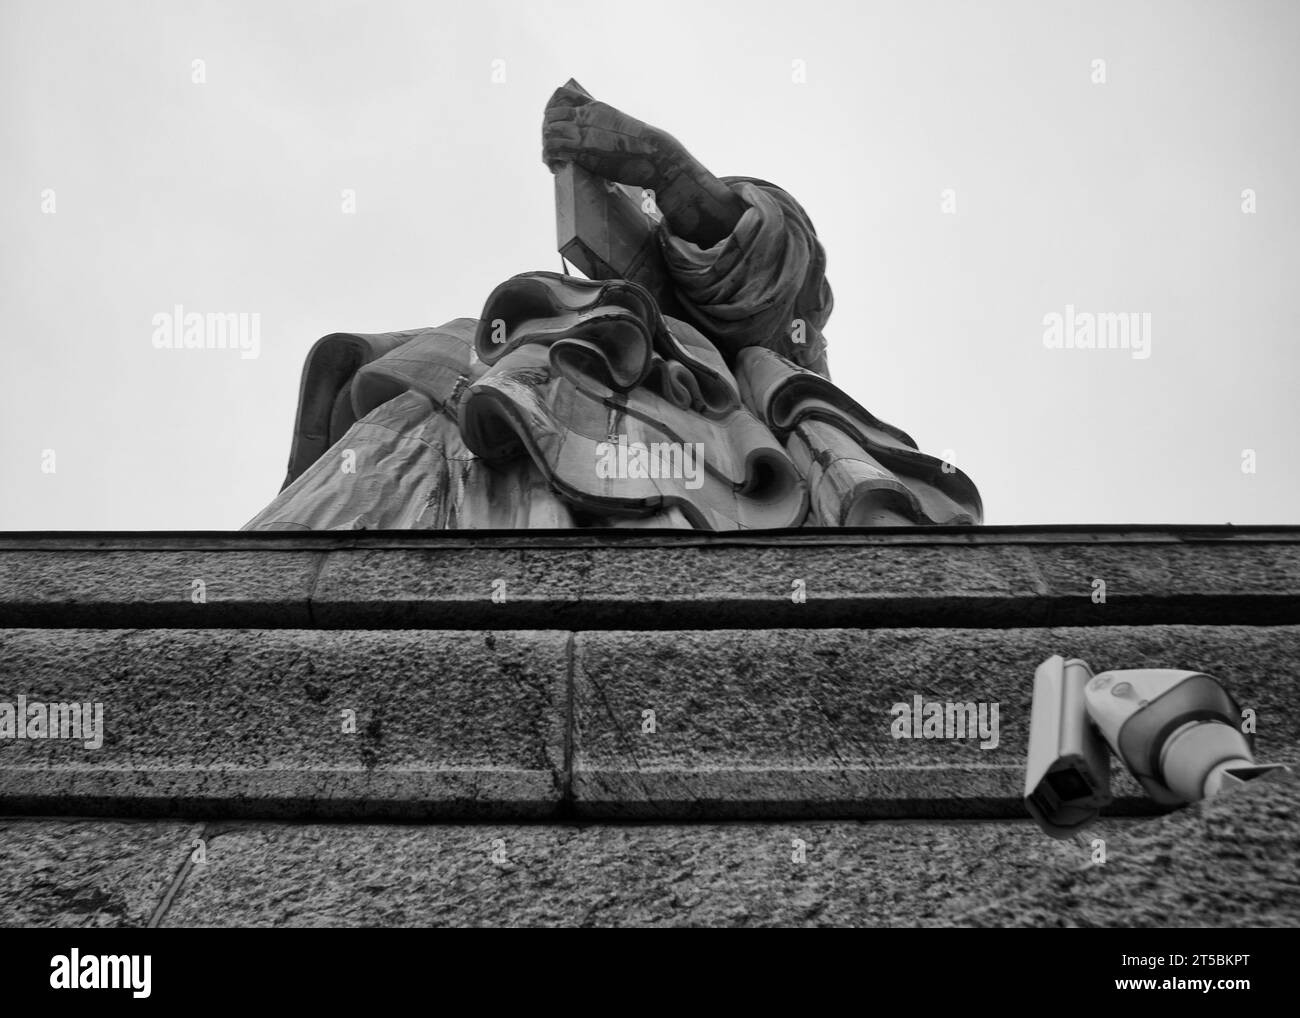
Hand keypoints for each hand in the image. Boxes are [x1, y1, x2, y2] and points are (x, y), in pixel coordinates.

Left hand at [542, 84, 679, 187]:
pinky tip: (556, 167)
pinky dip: (550, 159)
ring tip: (552, 160)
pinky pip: (554, 150)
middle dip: (547, 132)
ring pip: (549, 132)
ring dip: (547, 148)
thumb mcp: (620, 125)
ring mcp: (583, 132)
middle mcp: (586, 116)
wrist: (654, 155)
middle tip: (552, 147)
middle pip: (550, 115)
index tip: (553, 124)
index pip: (561, 96)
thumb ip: (604, 126)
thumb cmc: (643, 146)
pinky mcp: (582, 151)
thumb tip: (598, 138)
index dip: (551, 110)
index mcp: (595, 107)